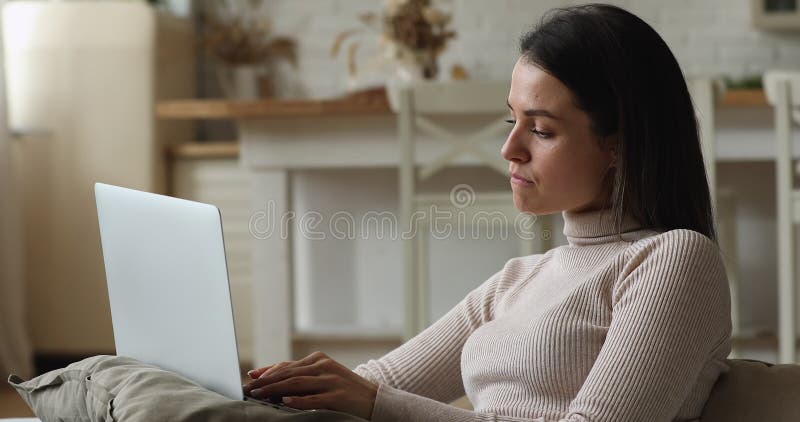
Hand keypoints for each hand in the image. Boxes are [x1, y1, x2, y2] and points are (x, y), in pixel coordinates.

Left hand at [243, 351, 377, 419]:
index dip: (268, 371)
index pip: (287, 365)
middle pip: (289, 373)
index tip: (251, 377)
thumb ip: (301, 376)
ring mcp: (331, 380)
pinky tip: (284, 403)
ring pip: (297, 383)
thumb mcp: (323, 377)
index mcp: (318, 359)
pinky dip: (298, 401)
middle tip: (249, 388)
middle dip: (266, 381)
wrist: (374, 399)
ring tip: (259, 394)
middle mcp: (324, 366)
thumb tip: (268, 378)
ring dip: (275, 390)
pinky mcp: (337, 396)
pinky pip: (314, 399)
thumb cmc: (343, 389)